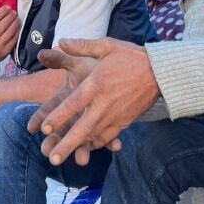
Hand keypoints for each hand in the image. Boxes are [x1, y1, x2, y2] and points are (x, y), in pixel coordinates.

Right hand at [0, 7, 20, 72]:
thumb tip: (4, 10)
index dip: (2, 11)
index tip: (8, 7)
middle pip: (4, 24)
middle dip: (11, 16)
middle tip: (14, 12)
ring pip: (11, 30)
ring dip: (16, 22)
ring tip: (17, 18)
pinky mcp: (6, 51)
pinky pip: (14, 38)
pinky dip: (18, 31)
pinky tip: (18, 27)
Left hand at [35, 37, 160, 165]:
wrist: (160, 72)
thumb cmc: (131, 57)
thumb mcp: (107, 46)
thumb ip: (82, 46)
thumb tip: (60, 41)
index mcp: (96, 85)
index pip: (73, 104)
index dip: (58, 117)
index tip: (43, 129)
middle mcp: (103, 104)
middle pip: (82, 128)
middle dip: (66, 144)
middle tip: (52, 159)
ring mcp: (115, 115)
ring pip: (94, 137)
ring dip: (79, 149)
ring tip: (66, 161)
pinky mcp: (125, 121)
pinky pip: (108, 136)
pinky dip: (97, 144)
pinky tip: (87, 150)